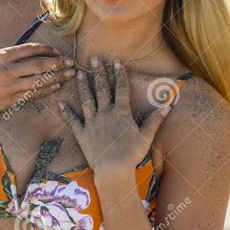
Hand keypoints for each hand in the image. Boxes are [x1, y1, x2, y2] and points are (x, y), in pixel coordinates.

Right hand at [0, 42, 75, 115]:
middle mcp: (5, 69)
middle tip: (71, 63)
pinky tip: (56, 86)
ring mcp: (7, 86)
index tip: (58, 51)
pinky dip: (46, 90)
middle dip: (57, 63)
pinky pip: (32, 94)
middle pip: (38, 64)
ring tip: (70, 75)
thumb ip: (10, 56)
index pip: (30, 49)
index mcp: (1, 55)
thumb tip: (34, 52)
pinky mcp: (8, 101)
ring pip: (37, 80)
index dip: (47, 49)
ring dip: (56, 77)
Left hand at [58, 57, 171, 175]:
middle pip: (101, 89)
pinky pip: (72, 121)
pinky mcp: (82, 134)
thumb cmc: (132, 154)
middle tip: (93, 59)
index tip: (116, 62)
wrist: (113, 169)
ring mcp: (92, 123)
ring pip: (86, 100)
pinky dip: (66, 112)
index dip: (119, 74)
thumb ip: (155, 119)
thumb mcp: (147, 136)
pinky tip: (60, 103)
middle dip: (97, 73)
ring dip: (82, 86)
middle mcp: (105, 114)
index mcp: (121, 112)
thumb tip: (168, 105)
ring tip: (78, 73)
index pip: (120, 88)